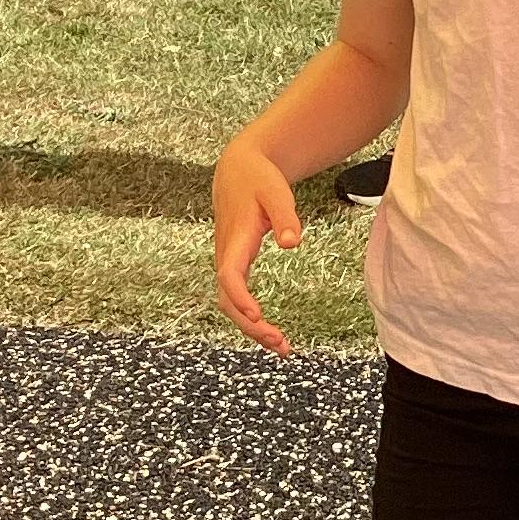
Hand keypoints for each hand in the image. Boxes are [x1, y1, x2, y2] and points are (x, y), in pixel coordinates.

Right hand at [211, 139, 302, 353]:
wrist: (237, 171)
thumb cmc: (258, 180)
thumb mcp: (276, 191)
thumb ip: (285, 216)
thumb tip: (291, 243)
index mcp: (236, 238)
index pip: (229, 273)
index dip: (239, 296)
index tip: (256, 315)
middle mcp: (227, 255)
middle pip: (227, 299)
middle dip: (249, 325)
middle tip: (279, 341)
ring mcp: (228, 262)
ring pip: (230, 304)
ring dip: (252, 328)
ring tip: (282, 348)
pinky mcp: (234, 266)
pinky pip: (237, 299)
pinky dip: (252, 320)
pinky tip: (272, 334)